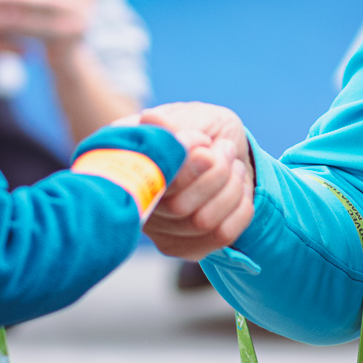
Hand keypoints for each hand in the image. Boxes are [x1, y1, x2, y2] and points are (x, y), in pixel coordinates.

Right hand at [140, 102, 254, 259]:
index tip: (205, 141)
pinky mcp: (180, 246)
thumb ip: (175, 122)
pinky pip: (221, 236)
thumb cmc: (207, 129)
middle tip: (225, 149)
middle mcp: (131, 200)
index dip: (185, 164)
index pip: (148, 179)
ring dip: (231, 188)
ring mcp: (154, 228)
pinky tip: (238, 189)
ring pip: (202, 222)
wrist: (229, 152)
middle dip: (216, 173)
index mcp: (122, 161)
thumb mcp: (196, 116)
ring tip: (233, 165)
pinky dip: (241, 208)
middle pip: (178, 206)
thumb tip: (150, 120)